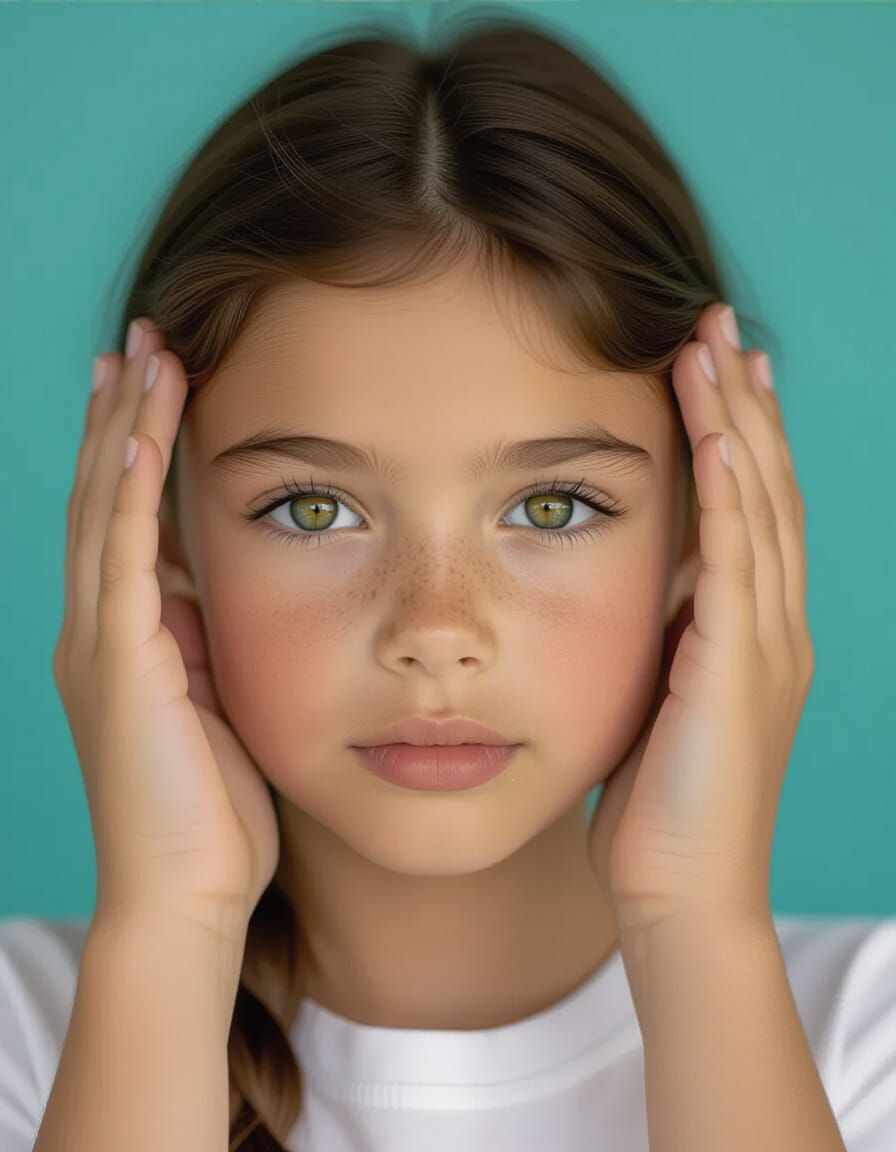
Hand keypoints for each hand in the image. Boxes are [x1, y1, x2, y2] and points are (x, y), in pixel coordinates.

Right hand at [53, 318, 279, 945]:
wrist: (184, 894)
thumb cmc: (208, 812)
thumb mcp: (212, 706)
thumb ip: (205, 645)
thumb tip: (217, 592)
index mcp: (122, 640)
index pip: (123, 521)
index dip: (133, 450)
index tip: (153, 386)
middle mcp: (96, 630)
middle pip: (105, 496)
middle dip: (120, 415)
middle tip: (138, 341)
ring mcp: (100, 642)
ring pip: (106, 508)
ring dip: (125, 427)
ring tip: (144, 354)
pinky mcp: (121, 660)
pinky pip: (125, 554)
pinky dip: (132, 487)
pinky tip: (145, 427)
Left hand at [587, 303, 813, 939]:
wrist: (679, 891)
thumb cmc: (658, 804)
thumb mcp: (658, 696)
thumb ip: (662, 635)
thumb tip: (637, 582)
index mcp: (753, 631)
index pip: (753, 508)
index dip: (741, 432)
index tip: (718, 367)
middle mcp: (774, 627)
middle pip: (767, 489)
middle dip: (744, 403)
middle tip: (720, 325)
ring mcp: (766, 648)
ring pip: (760, 511)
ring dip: (738, 425)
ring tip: (713, 349)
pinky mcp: (737, 673)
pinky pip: (736, 567)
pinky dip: (731, 498)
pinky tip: (719, 440)